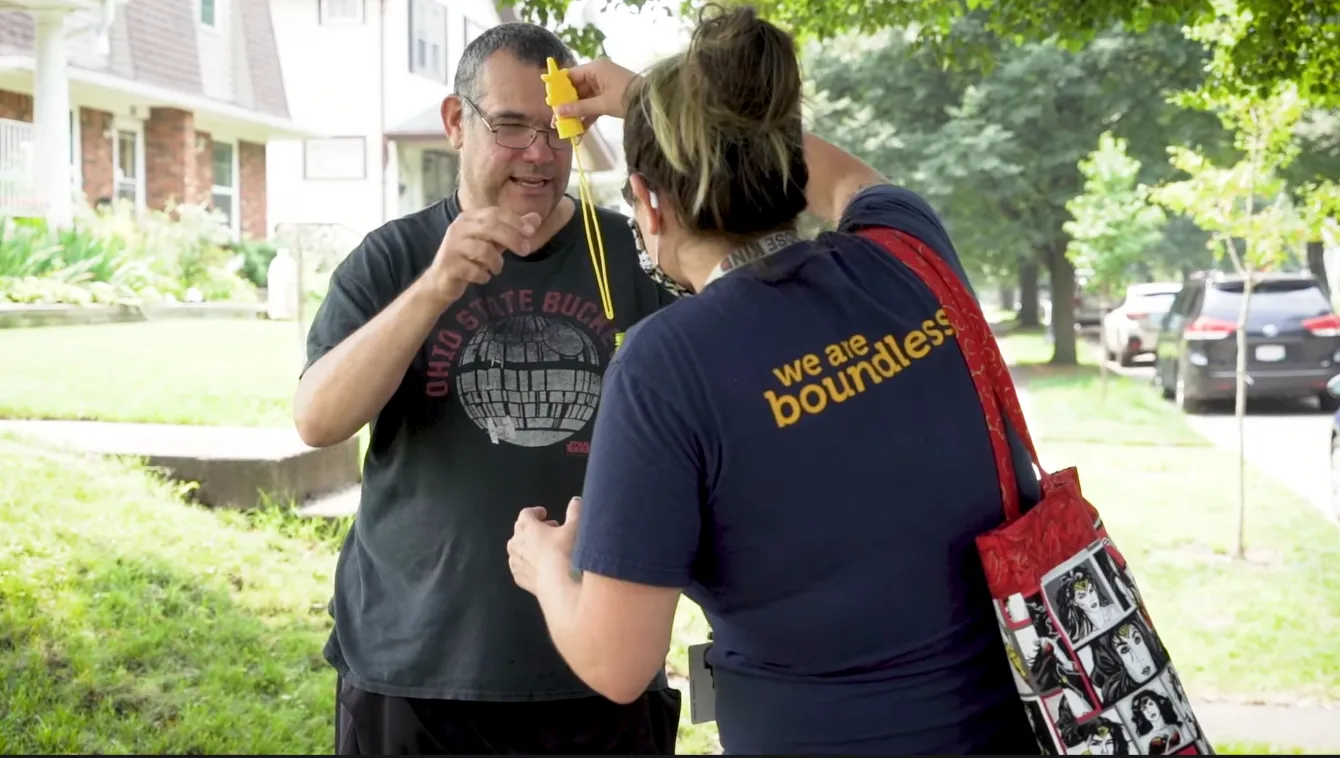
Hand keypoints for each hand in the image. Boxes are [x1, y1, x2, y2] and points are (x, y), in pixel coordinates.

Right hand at [425, 208, 542, 303]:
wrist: (442, 281)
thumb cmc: (471, 258)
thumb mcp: (494, 242)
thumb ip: (513, 230)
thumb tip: (537, 218)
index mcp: (469, 218)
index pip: (494, 213)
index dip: (514, 220)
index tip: (531, 231)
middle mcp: (459, 228)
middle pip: (490, 227)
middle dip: (512, 238)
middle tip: (525, 250)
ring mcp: (452, 246)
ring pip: (483, 249)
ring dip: (496, 262)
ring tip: (495, 268)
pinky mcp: (449, 265)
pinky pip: (473, 270)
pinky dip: (483, 276)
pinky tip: (482, 277)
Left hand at [508, 497, 582, 595]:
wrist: (558, 584)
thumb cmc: (566, 552)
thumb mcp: (575, 527)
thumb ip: (575, 511)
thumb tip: (576, 500)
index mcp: (528, 527)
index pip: (526, 514)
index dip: (535, 512)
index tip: (544, 514)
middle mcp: (517, 543)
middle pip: (520, 530)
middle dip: (533, 528)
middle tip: (550, 531)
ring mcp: (515, 561)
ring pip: (517, 549)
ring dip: (528, 546)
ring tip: (544, 549)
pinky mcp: (518, 577)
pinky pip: (519, 566)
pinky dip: (527, 562)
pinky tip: (540, 566)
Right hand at [553, 59, 638, 123]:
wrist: (652, 104)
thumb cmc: (627, 97)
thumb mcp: (602, 104)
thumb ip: (580, 108)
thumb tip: (558, 112)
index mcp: (595, 68)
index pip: (570, 75)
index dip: (560, 89)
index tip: (551, 102)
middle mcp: (598, 73)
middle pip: (576, 88)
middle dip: (567, 105)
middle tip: (557, 120)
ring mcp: (604, 85)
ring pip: (585, 98)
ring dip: (577, 113)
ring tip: (566, 128)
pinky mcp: (610, 96)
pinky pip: (594, 104)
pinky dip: (588, 116)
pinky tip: (580, 130)